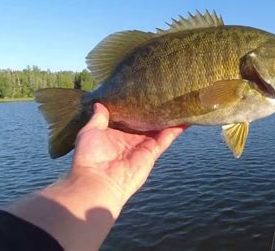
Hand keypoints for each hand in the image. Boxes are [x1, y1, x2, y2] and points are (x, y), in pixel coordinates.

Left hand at [2, 103, 185, 249]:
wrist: (98, 182)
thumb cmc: (90, 157)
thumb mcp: (90, 131)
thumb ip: (98, 118)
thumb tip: (99, 103)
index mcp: (115, 133)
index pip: (129, 117)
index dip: (136, 106)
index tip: (144, 92)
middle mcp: (131, 139)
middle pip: (147, 122)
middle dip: (155, 111)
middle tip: (165, 94)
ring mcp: (143, 146)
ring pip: (159, 129)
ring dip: (169, 118)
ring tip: (180, 103)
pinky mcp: (152, 153)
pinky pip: (166, 139)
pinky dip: (176, 130)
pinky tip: (185, 119)